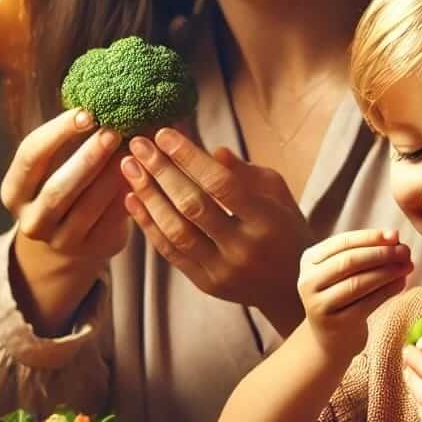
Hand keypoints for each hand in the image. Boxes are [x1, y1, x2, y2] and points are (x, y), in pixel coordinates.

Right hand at [2, 109, 127, 262]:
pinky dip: (128, 194)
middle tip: (114, 131)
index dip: (58, 133)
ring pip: (89, 206)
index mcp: (15, 191)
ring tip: (136, 150)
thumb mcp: (57, 166)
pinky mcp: (94, 249)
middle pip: (59, 187)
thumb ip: (72, 142)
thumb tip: (108, 102)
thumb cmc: (69, 186)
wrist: (76, 237)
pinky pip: (113, 219)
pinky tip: (144, 174)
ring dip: (113, 176)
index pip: (31, 156)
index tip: (87, 113)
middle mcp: (32, 220)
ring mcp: (61, 240)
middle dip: (89, 157)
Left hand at [121, 128, 315, 331]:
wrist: (292, 286)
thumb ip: (245, 173)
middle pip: (192, 205)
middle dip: (161, 171)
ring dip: (148, 196)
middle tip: (138, 144)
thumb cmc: (286, 229)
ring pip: (175, 230)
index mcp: (267, 221)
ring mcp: (223, 270)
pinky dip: (148, 224)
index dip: (189, 157)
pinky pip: (170, 252)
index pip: (221, 184)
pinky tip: (133, 199)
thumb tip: (213, 151)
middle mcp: (244, 248)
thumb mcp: (277, 194)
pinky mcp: (207, 284)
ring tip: (129, 168)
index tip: (164, 134)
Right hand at [298, 228, 411, 357]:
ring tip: (407, 265)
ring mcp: (319, 304)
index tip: (395, 235)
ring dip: (388, 272)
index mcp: (309, 260)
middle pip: (350, 261)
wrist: (331, 337)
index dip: (370, 237)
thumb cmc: (344, 294)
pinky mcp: (335, 324)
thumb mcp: (346, 270)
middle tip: (406, 251)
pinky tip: (402, 283)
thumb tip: (395, 236)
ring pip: (358, 282)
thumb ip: (366, 251)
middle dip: (381, 253)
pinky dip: (388, 290)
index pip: (342, 242)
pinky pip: (366, 303)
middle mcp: (308, 281)